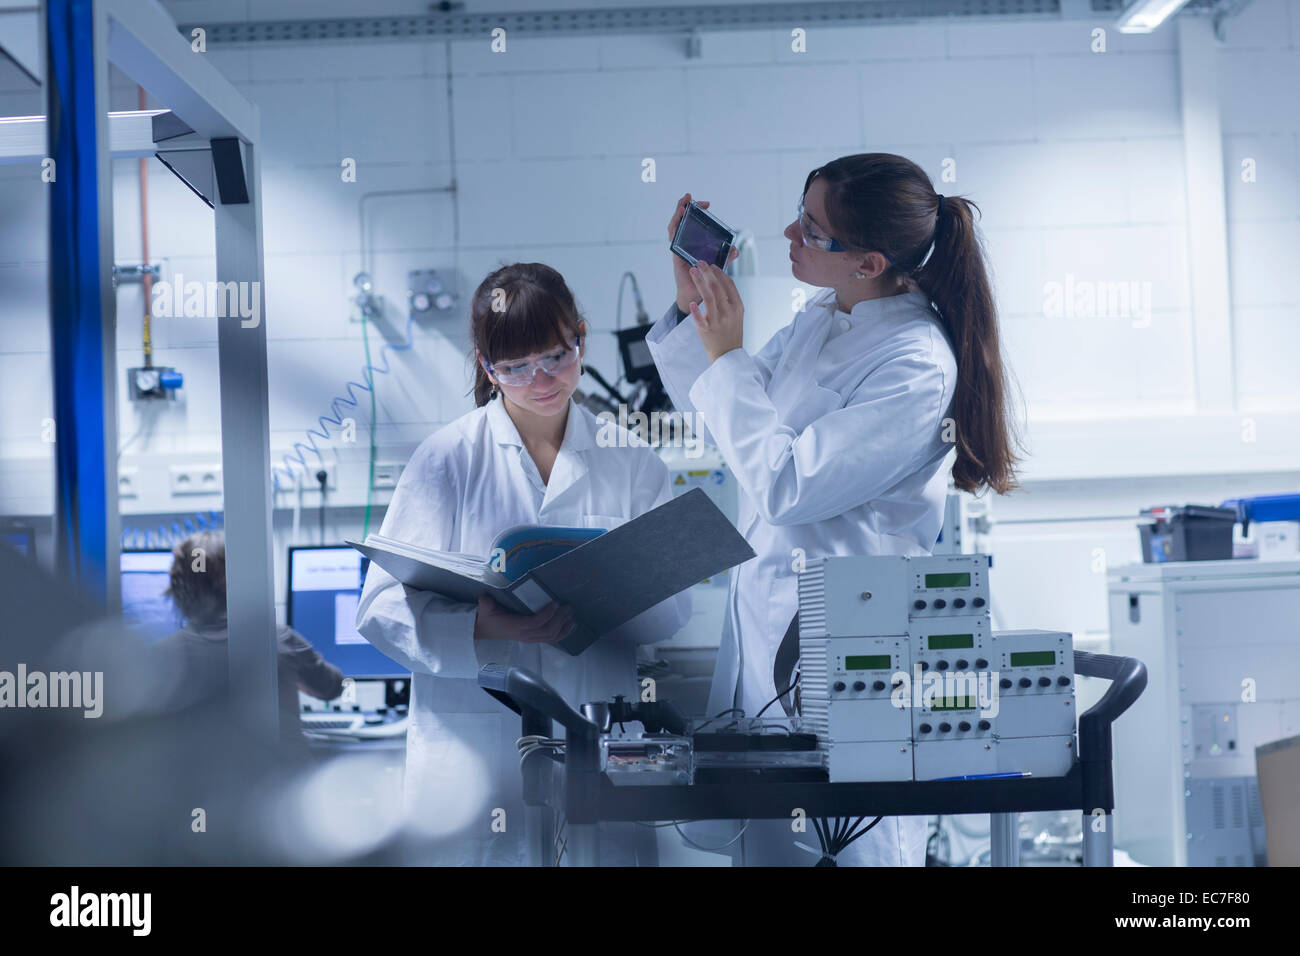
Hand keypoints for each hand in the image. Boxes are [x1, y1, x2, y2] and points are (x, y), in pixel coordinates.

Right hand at [473, 595, 573, 643]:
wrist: (482, 631)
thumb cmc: (486, 617)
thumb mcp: (485, 608)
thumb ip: (485, 603)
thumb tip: (485, 598)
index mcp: (515, 626)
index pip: (535, 623)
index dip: (547, 614)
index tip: (555, 603)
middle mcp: (524, 634)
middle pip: (547, 631)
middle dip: (559, 620)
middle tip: (568, 607)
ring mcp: (529, 638)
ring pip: (550, 637)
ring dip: (563, 627)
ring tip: (572, 617)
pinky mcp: (532, 639)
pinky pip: (550, 639)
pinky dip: (562, 634)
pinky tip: (570, 627)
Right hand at [669, 193, 738, 312]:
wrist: (696, 294)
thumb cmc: (705, 281)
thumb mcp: (718, 266)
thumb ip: (726, 257)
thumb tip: (736, 249)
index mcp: (694, 244)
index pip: (693, 223)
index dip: (697, 212)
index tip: (707, 205)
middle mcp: (685, 243)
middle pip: (682, 221)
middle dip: (684, 206)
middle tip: (690, 196)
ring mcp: (679, 247)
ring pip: (675, 225)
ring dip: (678, 211)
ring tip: (683, 201)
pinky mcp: (676, 252)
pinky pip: (673, 236)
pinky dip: (675, 224)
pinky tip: (680, 214)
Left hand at [687, 261, 744, 362]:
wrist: (728, 354)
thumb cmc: (731, 332)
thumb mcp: (737, 314)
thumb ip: (731, 298)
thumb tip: (721, 280)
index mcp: (737, 307)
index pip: (729, 284)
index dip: (719, 273)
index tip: (712, 265)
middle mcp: (728, 312)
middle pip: (717, 287)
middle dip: (707, 272)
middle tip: (700, 262)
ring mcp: (718, 321)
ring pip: (708, 297)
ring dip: (699, 282)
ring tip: (693, 271)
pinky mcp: (707, 330)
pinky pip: (700, 318)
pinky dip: (695, 310)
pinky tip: (691, 302)